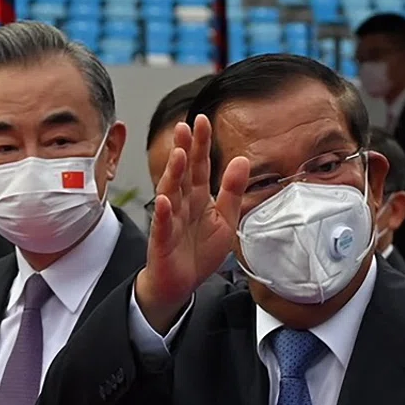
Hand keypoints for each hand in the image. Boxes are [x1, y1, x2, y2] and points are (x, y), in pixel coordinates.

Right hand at [136, 114, 249, 332]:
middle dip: (184, 150)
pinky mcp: (162, 241)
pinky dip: (163, 214)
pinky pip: (162, 225)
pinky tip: (165, 201)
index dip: (201, 144)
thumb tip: (242, 159)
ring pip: (171, 194)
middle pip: (183, 173)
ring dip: (173, 174)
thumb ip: (233, 190)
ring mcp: (170, 221)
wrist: (180, 284)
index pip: (199, 165)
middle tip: (185, 127)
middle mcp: (182, 204)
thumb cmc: (199, 252)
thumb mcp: (225, 219)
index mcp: (198, 197)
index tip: (202, 120)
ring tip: (178, 155)